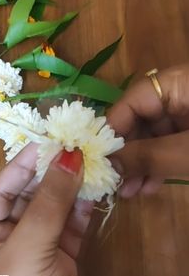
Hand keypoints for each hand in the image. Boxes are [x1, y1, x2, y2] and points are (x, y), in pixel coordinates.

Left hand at [0, 144, 98, 275]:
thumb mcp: (26, 254)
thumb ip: (48, 204)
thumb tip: (68, 156)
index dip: (20, 167)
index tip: (47, 144)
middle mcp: (4, 241)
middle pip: (27, 197)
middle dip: (49, 176)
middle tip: (74, 150)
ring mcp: (35, 251)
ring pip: (52, 210)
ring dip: (70, 190)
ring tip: (89, 166)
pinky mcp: (62, 261)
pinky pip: (71, 227)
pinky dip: (82, 210)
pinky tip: (94, 193)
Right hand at [108, 63, 188, 197]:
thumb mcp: (188, 152)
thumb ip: (148, 156)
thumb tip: (107, 164)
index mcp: (179, 83)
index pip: (132, 100)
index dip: (111, 129)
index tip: (96, 159)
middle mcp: (180, 94)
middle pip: (140, 120)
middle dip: (126, 154)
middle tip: (112, 182)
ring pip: (154, 137)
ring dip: (140, 165)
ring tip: (128, 192)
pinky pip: (170, 145)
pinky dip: (159, 165)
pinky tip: (149, 187)